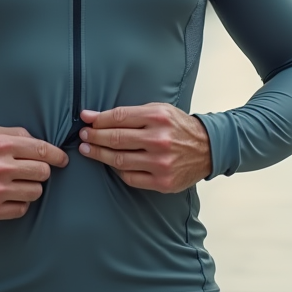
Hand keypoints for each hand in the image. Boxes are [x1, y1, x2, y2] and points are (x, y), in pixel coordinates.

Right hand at [0, 125, 67, 222]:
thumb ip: (15, 134)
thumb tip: (40, 142)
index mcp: (2, 145)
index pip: (42, 151)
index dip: (57, 156)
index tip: (62, 159)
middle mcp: (0, 168)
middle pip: (42, 172)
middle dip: (42, 171)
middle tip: (33, 171)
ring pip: (35, 192)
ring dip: (31, 187)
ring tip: (19, 183)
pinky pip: (21, 209)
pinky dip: (20, 203)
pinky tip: (10, 195)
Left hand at [78, 104, 211, 192]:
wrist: (208, 148)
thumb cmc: (178, 127)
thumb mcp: (160, 110)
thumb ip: (130, 113)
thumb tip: (94, 117)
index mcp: (158, 117)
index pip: (118, 117)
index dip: (98, 120)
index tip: (85, 120)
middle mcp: (159, 140)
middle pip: (116, 139)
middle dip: (94, 137)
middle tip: (83, 136)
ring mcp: (161, 163)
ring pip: (119, 160)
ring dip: (99, 154)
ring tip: (88, 150)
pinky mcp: (162, 182)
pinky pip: (130, 177)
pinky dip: (117, 170)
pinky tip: (109, 163)